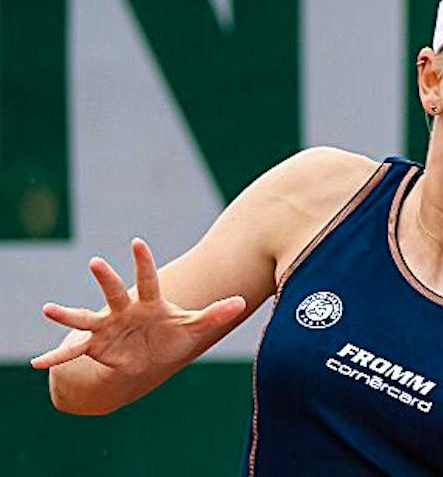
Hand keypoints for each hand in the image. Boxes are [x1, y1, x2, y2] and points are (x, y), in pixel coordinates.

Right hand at [30, 238, 245, 373]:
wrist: (149, 359)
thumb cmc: (171, 336)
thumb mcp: (194, 327)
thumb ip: (215, 313)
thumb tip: (241, 301)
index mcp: (149, 302)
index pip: (148, 279)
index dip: (143, 262)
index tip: (137, 242)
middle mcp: (124, 310)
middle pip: (114, 291)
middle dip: (106, 278)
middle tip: (95, 261)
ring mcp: (106, 327)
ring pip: (85, 317)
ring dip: (67, 314)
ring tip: (48, 308)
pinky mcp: (95, 347)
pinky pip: (72, 352)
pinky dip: (55, 357)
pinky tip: (37, 363)